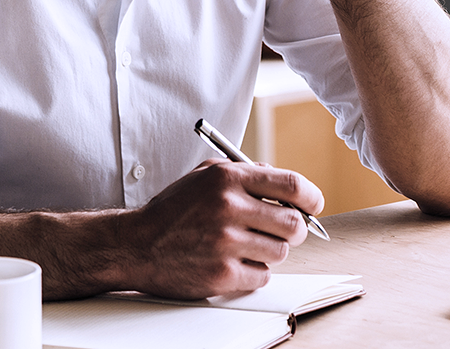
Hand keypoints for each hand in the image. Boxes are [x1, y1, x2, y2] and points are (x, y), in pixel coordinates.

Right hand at [117, 160, 323, 298]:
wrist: (137, 244)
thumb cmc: (173, 210)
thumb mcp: (204, 176)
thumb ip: (244, 172)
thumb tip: (284, 183)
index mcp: (227, 179)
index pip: (292, 185)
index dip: (312, 198)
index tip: (313, 205)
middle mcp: (228, 208)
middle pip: (293, 224)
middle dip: (295, 230)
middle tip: (284, 231)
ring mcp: (225, 244)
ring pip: (280, 252)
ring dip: (271, 251)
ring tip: (249, 246)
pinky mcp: (221, 274)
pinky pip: (262, 276)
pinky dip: (254, 272)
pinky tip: (235, 263)